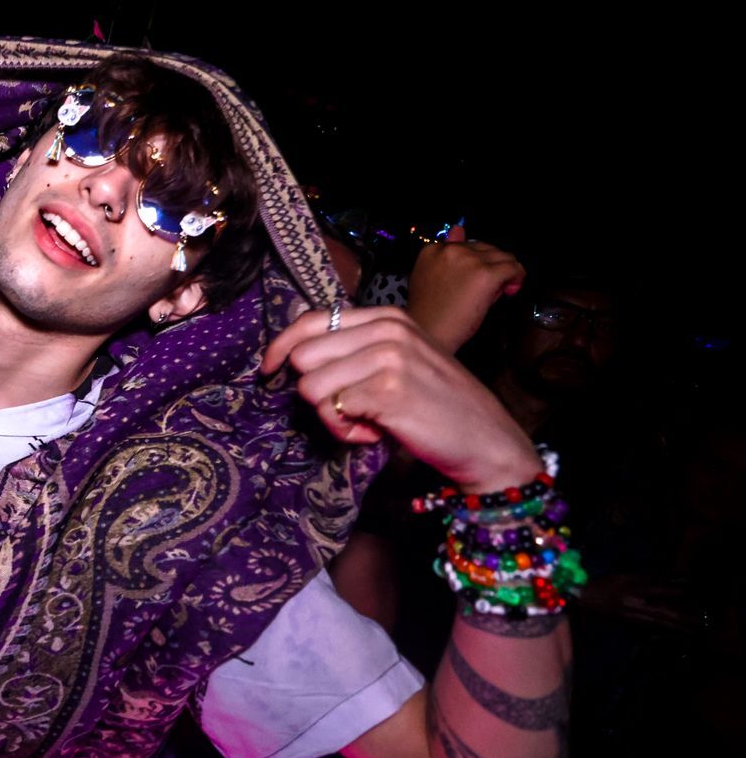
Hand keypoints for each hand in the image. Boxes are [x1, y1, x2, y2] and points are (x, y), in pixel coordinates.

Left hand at [263, 305, 540, 492]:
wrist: (487, 441)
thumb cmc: (438, 405)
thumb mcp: (400, 360)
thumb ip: (357, 350)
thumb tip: (294, 354)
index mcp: (388, 316)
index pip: (311, 320)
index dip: (281, 347)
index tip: (269, 372)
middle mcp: (388, 329)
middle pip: (303, 356)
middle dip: (316, 392)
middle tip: (350, 410)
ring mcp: (388, 357)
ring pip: (310, 386)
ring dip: (331, 416)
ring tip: (366, 423)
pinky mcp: (388, 389)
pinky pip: (331, 411)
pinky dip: (346, 431)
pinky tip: (376, 434)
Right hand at [406, 226, 524, 353]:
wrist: (429, 334)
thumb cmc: (428, 314)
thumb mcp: (431, 278)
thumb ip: (446, 256)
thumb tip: (459, 229)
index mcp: (433, 249)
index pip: (466, 245)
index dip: (474, 262)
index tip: (473, 279)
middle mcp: (452, 250)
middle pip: (486, 248)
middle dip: (490, 266)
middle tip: (486, 289)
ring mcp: (470, 260)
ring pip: (503, 256)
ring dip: (504, 271)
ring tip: (498, 291)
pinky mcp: (487, 274)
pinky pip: (513, 268)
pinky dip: (517, 277)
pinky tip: (511, 289)